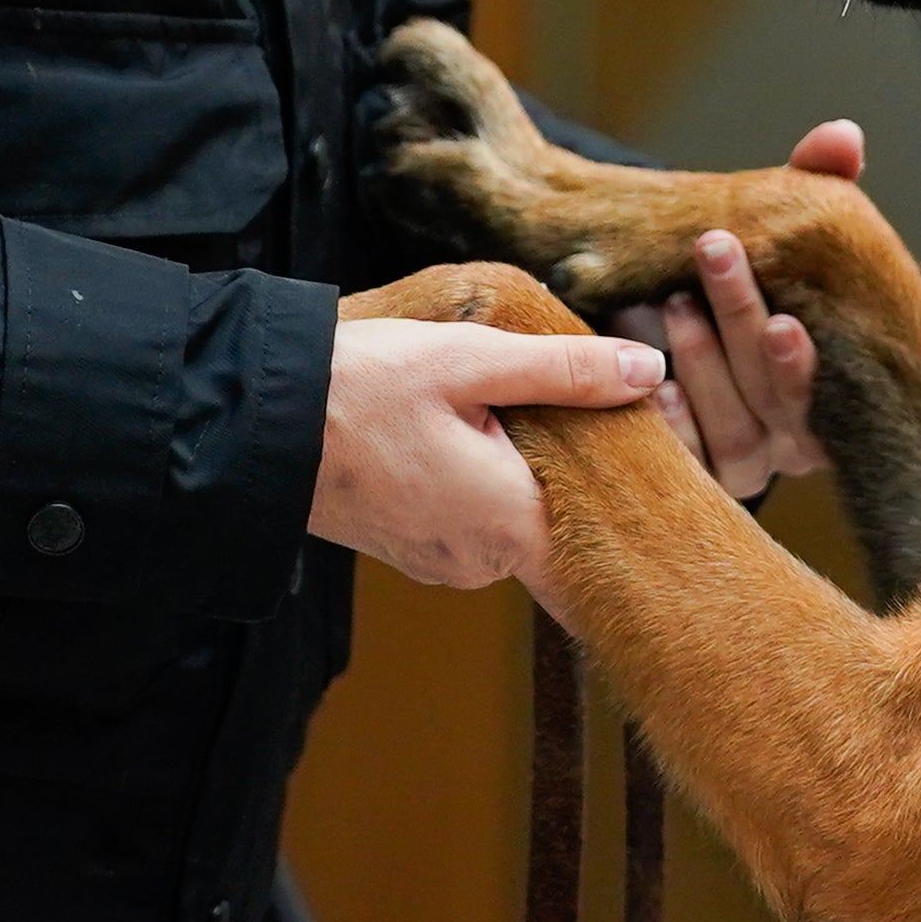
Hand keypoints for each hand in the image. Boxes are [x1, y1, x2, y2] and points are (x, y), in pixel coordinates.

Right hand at [308, 317, 663, 589]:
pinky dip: (484, 480)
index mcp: (508, 524)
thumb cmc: (360, 389)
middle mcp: (481, 562)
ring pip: (514, 516)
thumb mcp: (469, 359)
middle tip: (594, 400)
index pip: (604, 545)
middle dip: (576, 466)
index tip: (664, 465)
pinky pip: (473, 519)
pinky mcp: (411, 548)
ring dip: (523, 468)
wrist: (256, 425)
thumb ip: (564, 370)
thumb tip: (649, 374)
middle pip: (560, 519)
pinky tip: (473, 430)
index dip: (638, 506)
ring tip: (523, 405)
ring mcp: (441, 562)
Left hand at [615, 118, 863, 501]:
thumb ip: (814, 184)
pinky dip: (671, 425)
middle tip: (713, 254)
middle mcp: (792, 438)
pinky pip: (684, 464)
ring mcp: (741, 461)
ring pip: (732, 433)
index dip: (803, 363)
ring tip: (673, 304)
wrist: (655, 313)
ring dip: (704, 367)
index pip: (830, 390)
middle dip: (742, 328)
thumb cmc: (742, 276)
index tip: (786, 322)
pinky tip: (652, 384)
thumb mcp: (776, 233)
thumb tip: (843, 135)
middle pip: (774, 401)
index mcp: (832, 389)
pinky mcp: (690, 477)